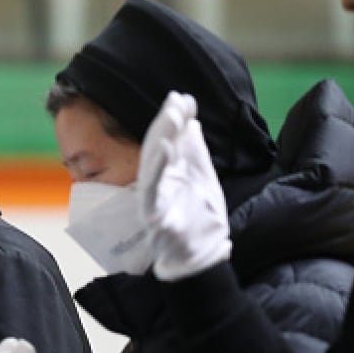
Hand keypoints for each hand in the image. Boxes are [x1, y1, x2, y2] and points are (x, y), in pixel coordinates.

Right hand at [137, 91, 231, 281]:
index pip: (168, 140)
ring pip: (151, 167)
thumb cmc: (199, 217)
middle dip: (165, 124)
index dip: (174, 118)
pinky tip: (166, 150)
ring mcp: (154, 201)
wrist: (201, 255)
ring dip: (160, 140)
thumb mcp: (201, 176)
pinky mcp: (156, 218)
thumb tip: (191, 119)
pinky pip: (153, 192)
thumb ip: (193, 149)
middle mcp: (157, 184)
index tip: (183, 97)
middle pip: (156, 149)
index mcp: (168, 173)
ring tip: (171, 117)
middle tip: (176, 100)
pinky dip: (157, 171)